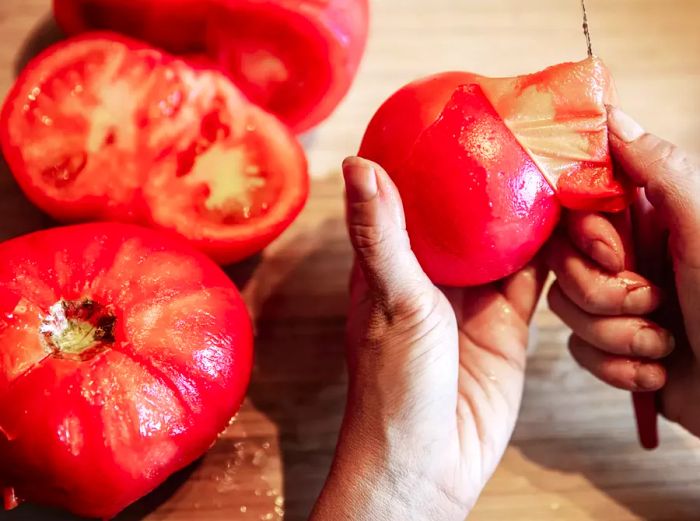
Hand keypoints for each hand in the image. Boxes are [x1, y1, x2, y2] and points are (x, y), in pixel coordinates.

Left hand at [311, 157, 546, 520]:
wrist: (430, 461)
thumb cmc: (393, 385)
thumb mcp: (391, 300)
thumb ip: (383, 234)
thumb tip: (358, 164)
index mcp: (393, 262)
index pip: (414, 198)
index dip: (436, 163)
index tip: (463, 122)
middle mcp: (433, 274)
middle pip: (469, 215)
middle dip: (494, 182)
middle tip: (527, 140)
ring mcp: (474, 298)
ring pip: (508, 242)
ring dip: (530, 213)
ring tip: (556, 173)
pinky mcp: (509, 323)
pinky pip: (536, 277)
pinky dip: (555, 252)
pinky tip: (572, 223)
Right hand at [546, 106, 699, 435]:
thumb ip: (659, 171)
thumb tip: (612, 114)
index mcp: (649, 220)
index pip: (578, 206)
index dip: (585, 233)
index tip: (613, 253)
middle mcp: (627, 257)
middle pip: (561, 261)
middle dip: (601, 293)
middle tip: (651, 302)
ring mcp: (615, 302)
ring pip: (565, 306)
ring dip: (615, 335)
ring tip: (662, 344)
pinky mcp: (610, 346)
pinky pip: (576, 348)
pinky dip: (617, 366)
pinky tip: (655, 371)